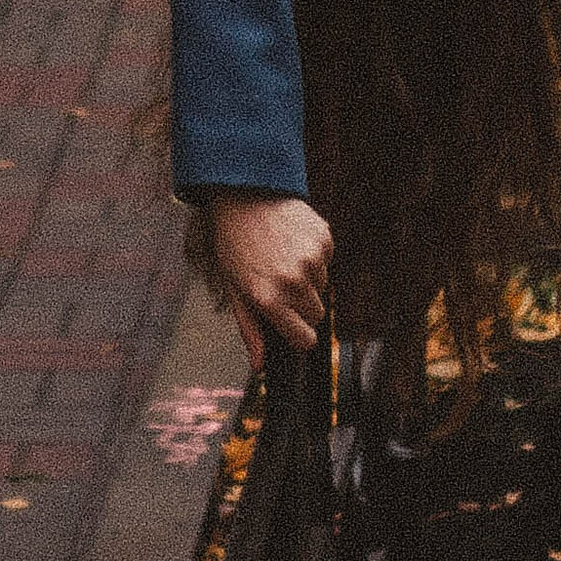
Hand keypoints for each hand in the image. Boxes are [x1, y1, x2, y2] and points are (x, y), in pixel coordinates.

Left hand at [197, 192, 332, 363]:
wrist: (244, 193)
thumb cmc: (234, 245)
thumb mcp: (235, 289)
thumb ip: (250, 330)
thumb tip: (260, 366)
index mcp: (269, 300)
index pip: (305, 339)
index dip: (299, 334)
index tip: (292, 325)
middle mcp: (294, 283)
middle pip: (316, 315)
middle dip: (301, 305)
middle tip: (278, 282)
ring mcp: (312, 260)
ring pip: (322, 286)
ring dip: (307, 278)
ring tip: (281, 256)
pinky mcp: (324, 239)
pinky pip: (326, 261)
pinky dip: (314, 255)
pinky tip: (291, 240)